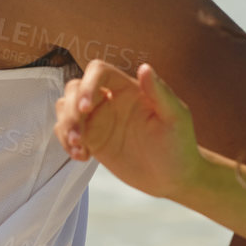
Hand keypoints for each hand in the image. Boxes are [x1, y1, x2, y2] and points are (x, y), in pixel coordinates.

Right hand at [56, 60, 202, 202]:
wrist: (174, 177)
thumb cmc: (180, 145)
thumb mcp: (176, 118)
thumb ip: (160, 92)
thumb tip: (145, 68)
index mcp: (129, 89)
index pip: (98, 71)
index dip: (87, 85)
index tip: (86, 108)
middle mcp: (110, 100)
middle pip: (75, 88)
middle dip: (71, 111)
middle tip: (78, 137)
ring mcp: (99, 120)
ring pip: (66, 108)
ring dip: (65, 126)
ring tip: (78, 148)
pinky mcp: (93, 140)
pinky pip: (67, 132)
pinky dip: (66, 142)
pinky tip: (82, 157)